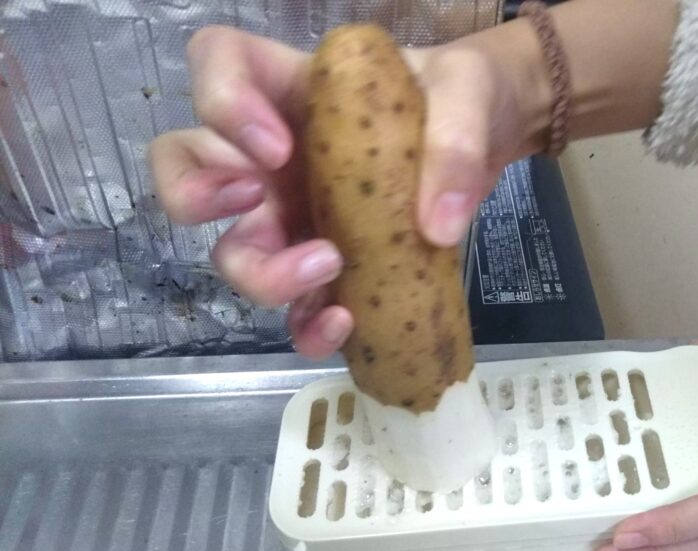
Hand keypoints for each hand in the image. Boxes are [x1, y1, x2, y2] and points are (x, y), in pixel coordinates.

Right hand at [148, 26, 541, 357]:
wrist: (494, 138)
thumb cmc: (466, 96)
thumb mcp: (469, 94)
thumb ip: (455, 140)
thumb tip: (438, 224)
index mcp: (294, 88)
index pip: (216, 63)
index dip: (220, 101)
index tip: (276, 144)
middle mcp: (275, 153)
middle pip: (189, 169)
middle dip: (198, 196)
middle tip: (258, 198)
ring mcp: (294, 214)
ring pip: (234, 252)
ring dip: (264, 272)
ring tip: (329, 264)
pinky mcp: (328, 265)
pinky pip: (294, 308)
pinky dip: (307, 325)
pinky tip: (345, 321)